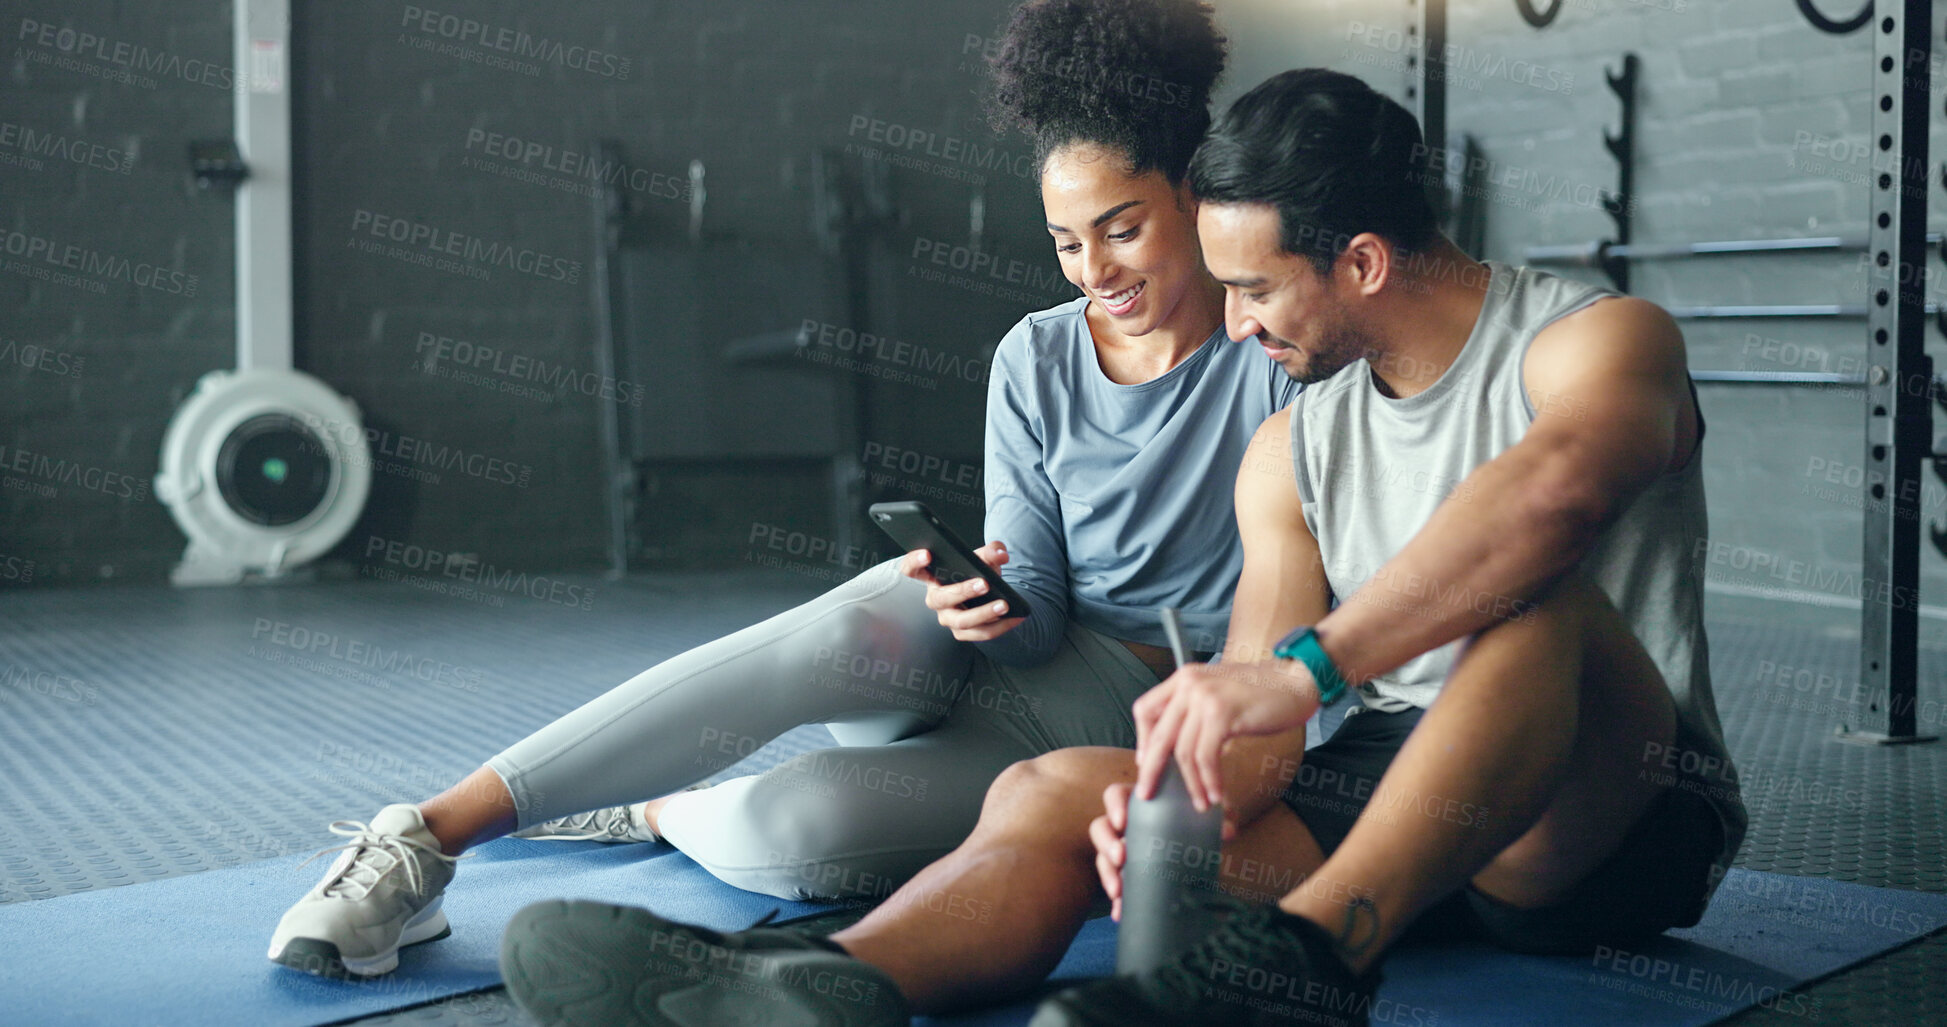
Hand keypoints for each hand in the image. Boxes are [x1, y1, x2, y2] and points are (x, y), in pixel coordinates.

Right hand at [900, 542, 1025, 641]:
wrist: (991, 594)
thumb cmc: (978, 572)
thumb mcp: (984, 558)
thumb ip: (991, 551)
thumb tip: (1001, 553)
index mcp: (932, 576)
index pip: (911, 569)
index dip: (914, 562)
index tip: (928, 554)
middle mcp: (936, 599)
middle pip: (940, 598)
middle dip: (962, 591)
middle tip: (984, 583)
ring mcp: (948, 618)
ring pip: (961, 621)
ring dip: (984, 613)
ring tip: (1004, 605)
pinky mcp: (963, 633)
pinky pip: (981, 633)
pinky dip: (1000, 626)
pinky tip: (1015, 617)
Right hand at [1090, 777, 1236, 920]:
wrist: (1208, 850)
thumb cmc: (1204, 822)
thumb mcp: (1212, 818)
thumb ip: (1220, 819)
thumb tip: (1227, 831)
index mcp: (1140, 803)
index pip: (1115, 796)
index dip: (1114, 806)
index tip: (1122, 821)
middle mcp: (1126, 825)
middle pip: (1101, 827)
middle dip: (1106, 843)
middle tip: (1120, 857)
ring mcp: (1122, 850)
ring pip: (1102, 858)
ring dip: (1106, 873)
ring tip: (1118, 890)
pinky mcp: (1127, 875)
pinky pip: (1114, 886)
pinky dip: (1116, 901)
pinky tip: (1119, 913)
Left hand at [1132, 661, 1320, 812]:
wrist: (1296, 680)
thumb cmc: (1263, 692)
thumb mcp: (1219, 694)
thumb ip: (1196, 713)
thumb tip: (1180, 751)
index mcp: (1184, 678)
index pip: (1145, 709)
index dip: (1141, 740)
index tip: (1147, 762)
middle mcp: (1189, 684)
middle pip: (1158, 735)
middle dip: (1152, 770)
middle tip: (1148, 794)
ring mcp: (1204, 697)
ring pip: (1183, 751)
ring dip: (1191, 784)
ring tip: (1200, 803)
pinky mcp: (1222, 713)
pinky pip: (1206, 757)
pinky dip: (1209, 780)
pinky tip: (1216, 795)